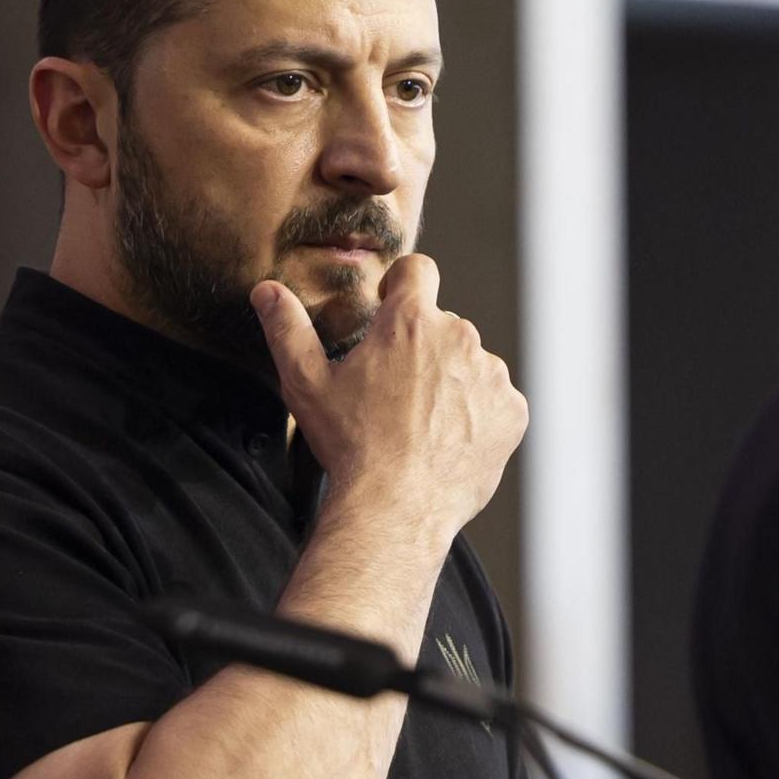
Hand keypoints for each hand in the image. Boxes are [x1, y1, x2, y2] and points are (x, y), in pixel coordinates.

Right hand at [253, 252, 525, 545]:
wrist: (396, 508)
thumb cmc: (350, 446)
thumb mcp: (306, 384)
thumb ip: (287, 330)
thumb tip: (266, 291)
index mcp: (409, 321)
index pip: (417, 270)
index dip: (401, 286)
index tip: (390, 311)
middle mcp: (458, 337)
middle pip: (443, 325)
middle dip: (422, 349)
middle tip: (395, 394)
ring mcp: (491, 375)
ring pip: (471, 364)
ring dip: (452, 383)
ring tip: (421, 425)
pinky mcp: (511, 411)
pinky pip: (496, 401)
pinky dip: (477, 417)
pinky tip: (447, 443)